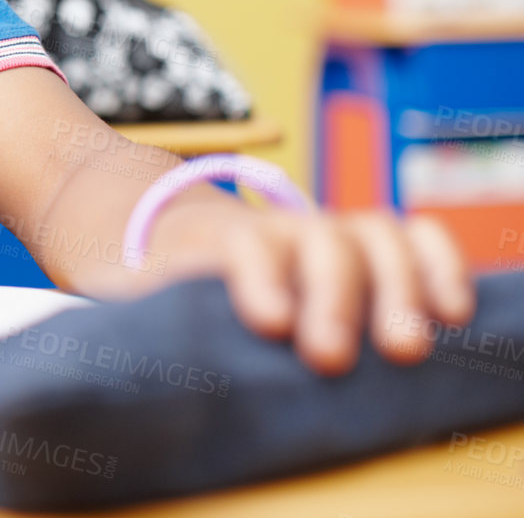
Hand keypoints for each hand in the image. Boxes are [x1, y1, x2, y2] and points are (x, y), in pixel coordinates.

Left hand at [162, 203, 474, 374]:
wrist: (154, 224)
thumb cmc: (145, 276)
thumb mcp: (130, 292)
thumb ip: (142, 315)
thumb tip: (137, 357)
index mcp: (215, 238)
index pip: (244, 245)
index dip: (259, 278)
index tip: (271, 323)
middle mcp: (279, 228)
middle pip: (319, 243)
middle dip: (333, 297)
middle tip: (332, 356)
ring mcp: (326, 232)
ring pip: (373, 236)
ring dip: (397, 288)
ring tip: (405, 348)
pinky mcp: (364, 246)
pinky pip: (412, 237)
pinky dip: (438, 263)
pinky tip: (451, 311)